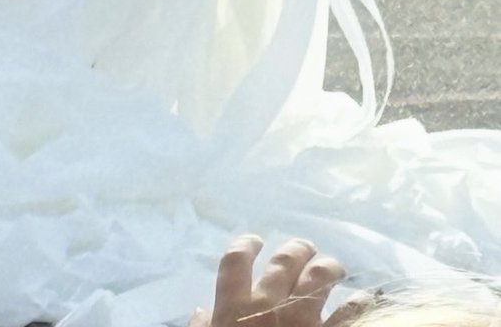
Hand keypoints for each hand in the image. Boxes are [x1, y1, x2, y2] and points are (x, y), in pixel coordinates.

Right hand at [189, 236, 367, 326]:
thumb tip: (200, 312)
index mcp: (234, 307)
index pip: (236, 260)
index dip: (246, 244)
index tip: (255, 242)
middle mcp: (268, 304)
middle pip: (283, 260)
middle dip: (297, 249)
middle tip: (304, 249)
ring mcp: (302, 320)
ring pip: (319, 276)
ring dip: (328, 267)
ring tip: (333, 267)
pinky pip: (350, 313)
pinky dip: (358, 303)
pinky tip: (361, 300)